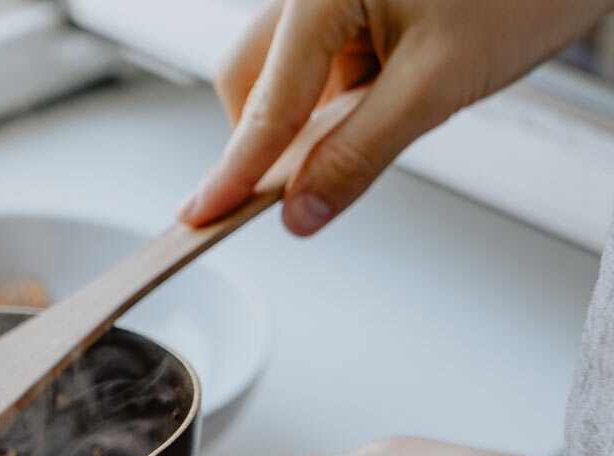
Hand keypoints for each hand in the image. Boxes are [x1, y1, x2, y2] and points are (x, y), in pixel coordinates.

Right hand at [180, 0, 613, 234]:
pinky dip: (345, 91)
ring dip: (315, 113)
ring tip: (388, 115)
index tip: (201, 214)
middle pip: (252, 76)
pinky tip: (393, 93)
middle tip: (294, 187)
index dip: (234, 171)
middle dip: (269, 136)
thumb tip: (303, 209)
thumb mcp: (440, 84)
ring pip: (288, 69)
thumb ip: (359, 154)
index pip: (264, 104)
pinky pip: (326, 55)